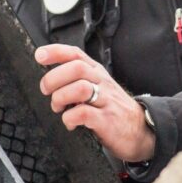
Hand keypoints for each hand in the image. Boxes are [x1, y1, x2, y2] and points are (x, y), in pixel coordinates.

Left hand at [34, 44, 154, 163]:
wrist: (141, 130)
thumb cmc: (113, 109)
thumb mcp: (98, 87)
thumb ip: (78, 80)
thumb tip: (50, 76)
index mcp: (97, 73)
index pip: (76, 54)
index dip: (56, 52)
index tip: (40, 56)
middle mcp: (102, 82)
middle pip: (75, 68)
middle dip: (53, 79)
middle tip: (47, 91)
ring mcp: (106, 100)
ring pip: (79, 88)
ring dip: (61, 98)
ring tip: (59, 108)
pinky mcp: (107, 119)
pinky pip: (83, 113)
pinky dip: (70, 118)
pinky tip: (70, 122)